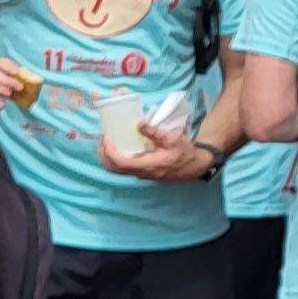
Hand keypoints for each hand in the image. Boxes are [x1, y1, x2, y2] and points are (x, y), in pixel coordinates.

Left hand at [99, 120, 216, 183]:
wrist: (195, 167)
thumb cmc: (185, 153)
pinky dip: (116, 159)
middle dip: (104, 154)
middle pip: (114, 169)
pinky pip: (124, 169)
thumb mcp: (173, 139)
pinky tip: (119, 147)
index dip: (110, 151)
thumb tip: (139, 124)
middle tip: (102, 139)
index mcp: (148, 165)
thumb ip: (155, 132)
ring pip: (117, 171)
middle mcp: (142, 173)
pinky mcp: (143, 173)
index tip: (106, 138)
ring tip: (106, 142)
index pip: (121, 162)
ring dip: (108, 157)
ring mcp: (142, 175)